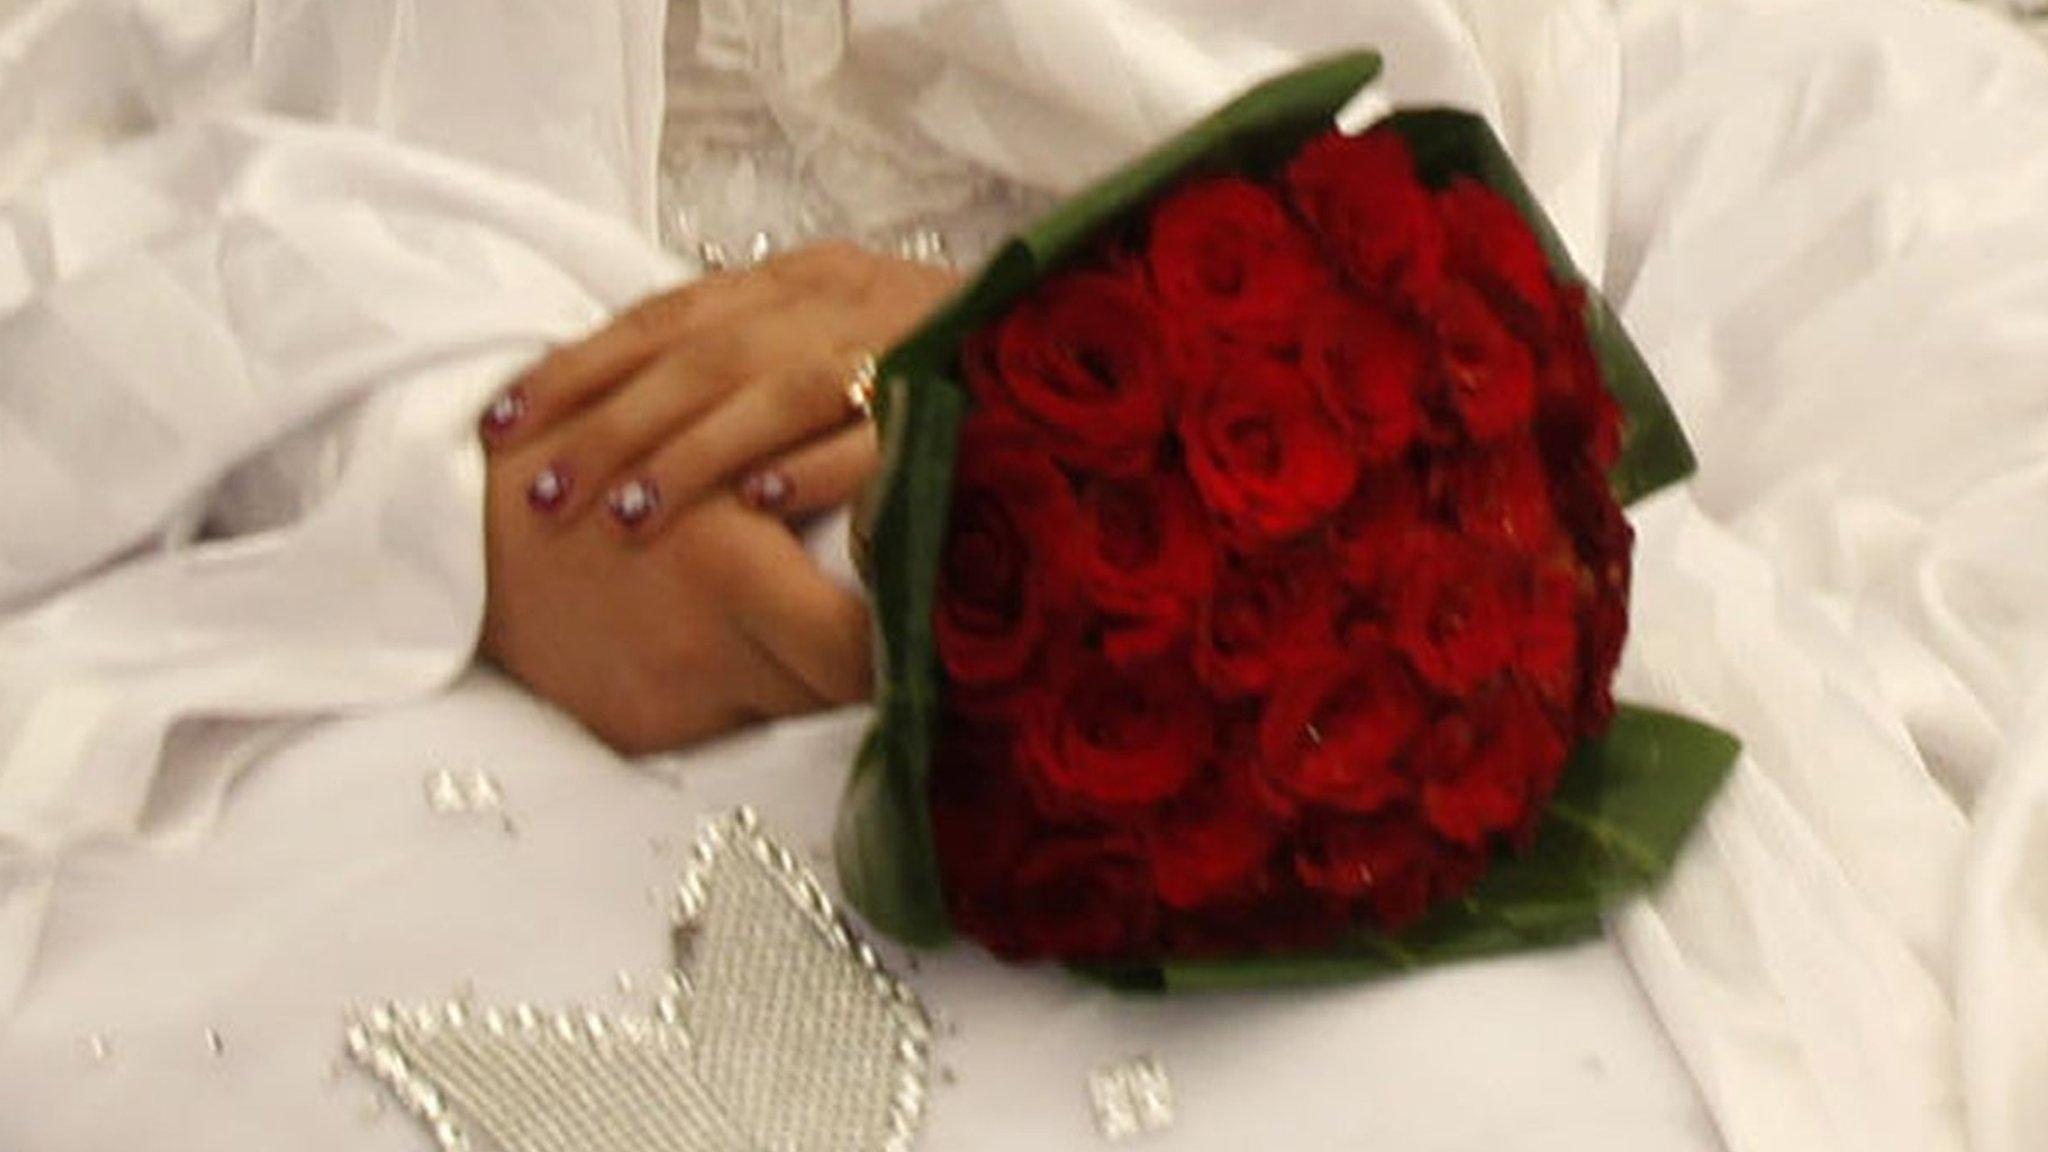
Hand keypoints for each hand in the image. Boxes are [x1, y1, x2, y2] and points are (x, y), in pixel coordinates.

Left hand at [476, 244, 958, 753]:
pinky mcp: (955, 395)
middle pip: (700, 358)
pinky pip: (877, 431)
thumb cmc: (930, 354)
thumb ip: (747, 352)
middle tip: (542, 491)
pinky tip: (760, 505)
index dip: (577, 369)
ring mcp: (896, 341)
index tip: (502, 424)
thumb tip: (630, 403)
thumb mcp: (828, 328)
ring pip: (774, 391)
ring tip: (626, 514)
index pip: (663, 318)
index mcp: (795, 277)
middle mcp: (835, 296)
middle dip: (612, 425)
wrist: (1066, 332)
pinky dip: (816, 465)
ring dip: (694, 453)